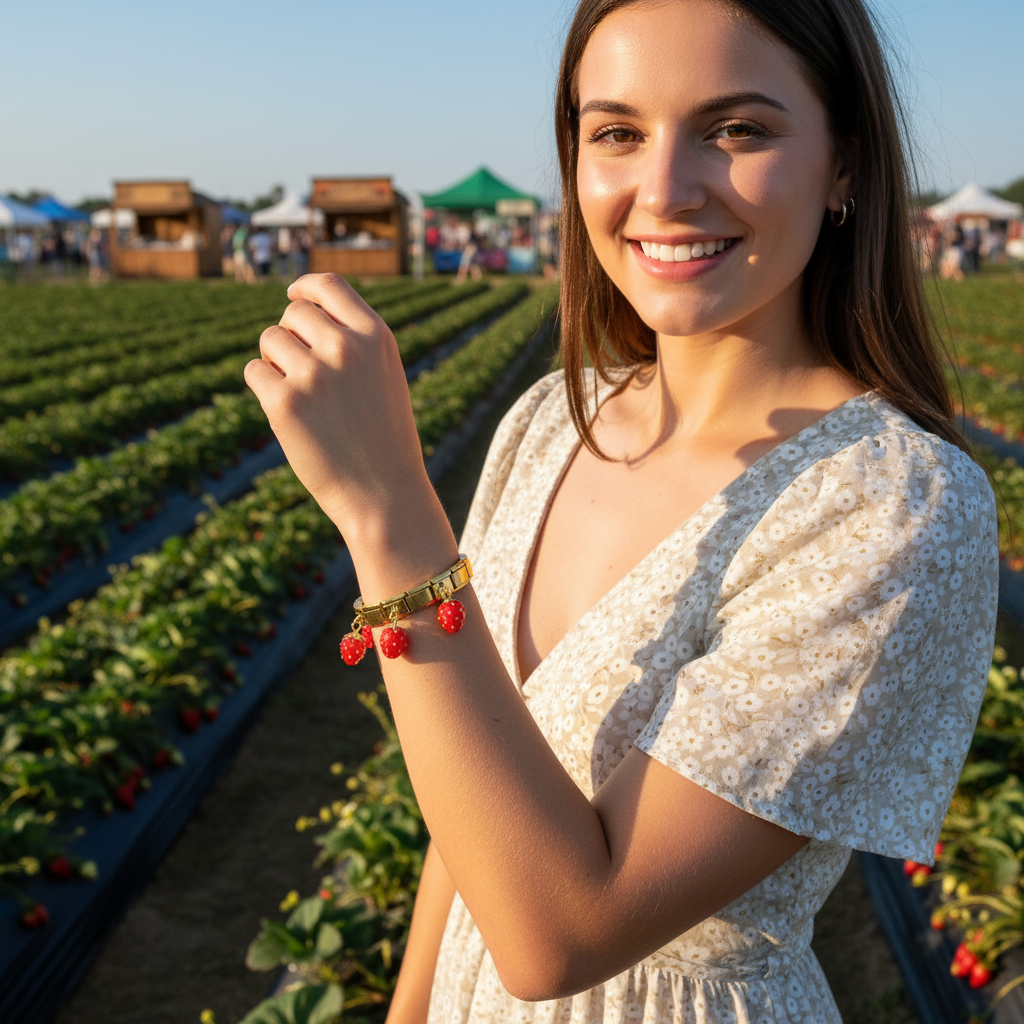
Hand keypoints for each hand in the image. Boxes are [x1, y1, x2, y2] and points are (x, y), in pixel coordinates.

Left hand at [244, 274, 429, 537]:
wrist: (384, 494)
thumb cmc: (384, 437)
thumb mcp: (384, 376)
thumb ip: (353, 340)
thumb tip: (299, 309)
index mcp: (376, 337)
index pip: (328, 286)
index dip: (304, 288)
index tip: (293, 296)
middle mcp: (346, 348)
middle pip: (293, 314)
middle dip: (291, 336)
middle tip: (303, 372)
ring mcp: (314, 375)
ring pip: (269, 340)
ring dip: (275, 362)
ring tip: (301, 396)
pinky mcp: (284, 403)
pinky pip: (254, 372)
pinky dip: (263, 388)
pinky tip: (287, 412)